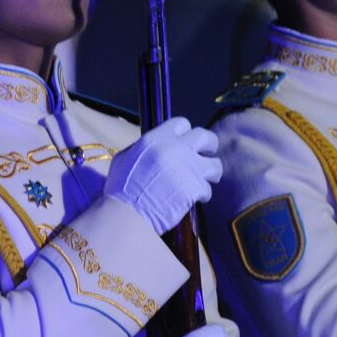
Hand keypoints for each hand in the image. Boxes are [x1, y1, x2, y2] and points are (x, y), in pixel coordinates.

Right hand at [105, 117, 222, 233]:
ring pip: (215, 164)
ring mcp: (189, 168)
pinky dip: (202, 195)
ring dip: (211, 172)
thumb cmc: (120, 188)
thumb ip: (141, 148)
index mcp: (157, 138)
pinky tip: (195, 199)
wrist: (127, 213)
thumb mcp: (124, 158)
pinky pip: (208, 189)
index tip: (184, 142)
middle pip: (205, 137)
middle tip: (205, 154)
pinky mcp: (196, 188)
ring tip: (205, 179)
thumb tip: (152, 147)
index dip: (184, 133)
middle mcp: (176, 148)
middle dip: (208, 145)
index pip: (181, 123)